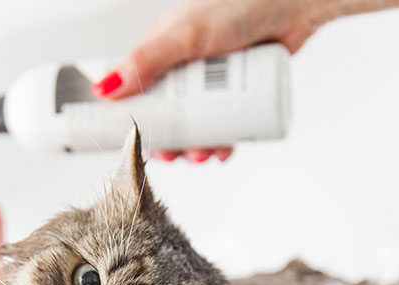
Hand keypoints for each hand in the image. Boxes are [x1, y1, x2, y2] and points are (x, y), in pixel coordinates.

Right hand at [91, 0, 332, 161]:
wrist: (294, 4)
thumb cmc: (239, 5)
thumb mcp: (183, 36)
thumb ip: (144, 61)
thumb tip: (105, 89)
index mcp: (162, 49)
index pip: (137, 90)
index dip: (135, 119)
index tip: (138, 142)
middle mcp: (185, 65)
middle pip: (169, 113)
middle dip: (171, 140)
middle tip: (176, 155)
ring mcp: (213, 79)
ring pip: (198, 122)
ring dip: (198, 145)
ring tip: (206, 153)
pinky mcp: (238, 89)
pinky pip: (226, 121)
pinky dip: (223, 139)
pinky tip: (225, 150)